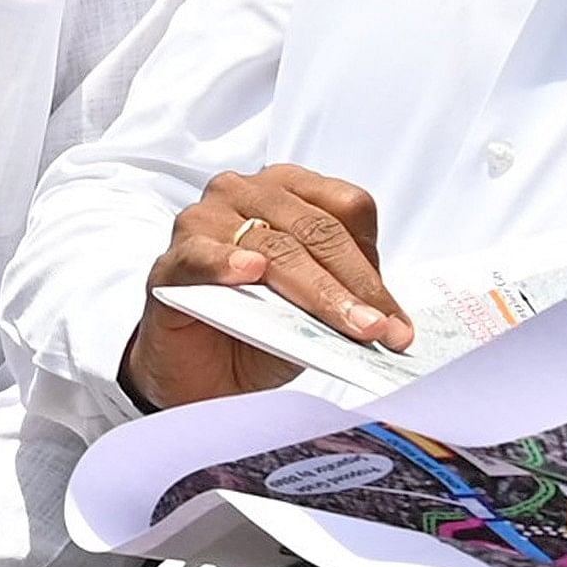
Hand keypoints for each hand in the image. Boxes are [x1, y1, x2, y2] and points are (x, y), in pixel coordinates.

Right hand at [122, 165, 404, 409]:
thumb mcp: (316, 307)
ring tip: (349, 325)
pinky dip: (228, 263)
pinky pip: (202, 256)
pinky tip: (251, 273)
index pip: (346, 207)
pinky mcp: (171, 263)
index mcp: (286, 190)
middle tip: (381, 328)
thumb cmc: (260, 328)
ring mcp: (201, 222)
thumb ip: (344, 293)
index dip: (374, 262)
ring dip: (316, 290)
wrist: (203, 375)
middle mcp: (242, 193)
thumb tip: (389, 314)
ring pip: (273, 247)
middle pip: (315, 229)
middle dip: (354, 284)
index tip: (396, 317)